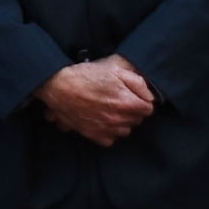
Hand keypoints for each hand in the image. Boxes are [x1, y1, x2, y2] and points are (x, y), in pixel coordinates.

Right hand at [37, 56, 156, 146]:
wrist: (58, 86)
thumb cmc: (86, 75)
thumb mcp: (115, 68)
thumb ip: (137, 82)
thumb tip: (149, 95)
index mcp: (127, 102)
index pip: (148, 109)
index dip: (141, 100)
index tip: (133, 96)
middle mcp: (118, 119)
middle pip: (137, 121)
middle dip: (131, 111)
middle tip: (119, 100)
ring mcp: (106, 129)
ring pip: (125, 131)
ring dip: (121, 122)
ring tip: (110, 110)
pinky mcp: (93, 134)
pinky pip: (110, 140)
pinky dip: (108, 132)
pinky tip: (102, 121)